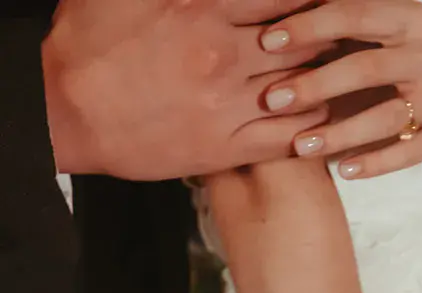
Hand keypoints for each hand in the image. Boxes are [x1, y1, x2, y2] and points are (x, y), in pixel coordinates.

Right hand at [42, 0, 329, 179]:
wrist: (66, 110)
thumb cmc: (90, 42)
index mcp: (200, 3)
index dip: (310, 0)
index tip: (328, 1)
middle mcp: (220, 50)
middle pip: (299, 37)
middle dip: (328, 34)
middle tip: (349, 35)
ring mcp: (225, 101)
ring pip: (302, 87)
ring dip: (327, 80)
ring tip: (344, 73)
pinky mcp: (224, 145)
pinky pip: (287, 137)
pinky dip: (314, 126)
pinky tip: (324, 118)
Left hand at [257, 0, 421, 177]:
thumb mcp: (407, 18)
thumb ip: (361, 19)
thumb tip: (294, 14)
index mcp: (411, 19)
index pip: (353, 15)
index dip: (310, 26)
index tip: (268, 40)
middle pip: (364, 68)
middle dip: (315, 84)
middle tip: (273, 98)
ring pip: (384, 117)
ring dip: (339, 133)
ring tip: (300, 146)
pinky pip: (409, 152)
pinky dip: (376, 163)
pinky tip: (344, 171)